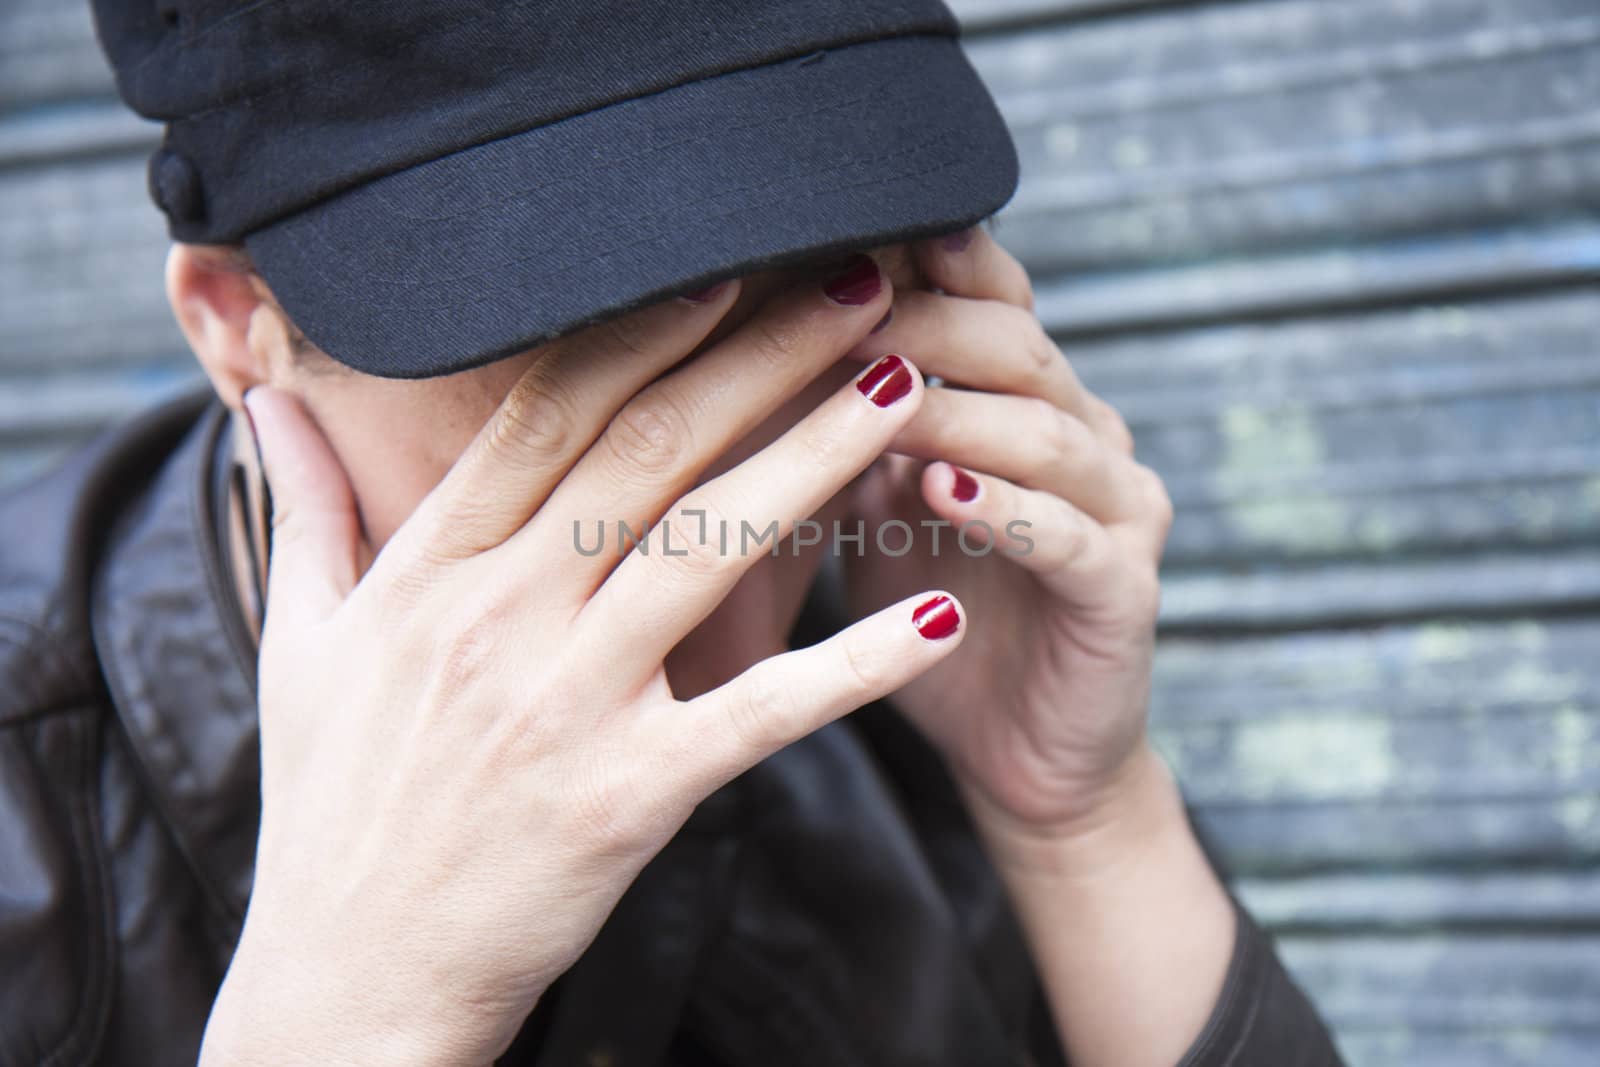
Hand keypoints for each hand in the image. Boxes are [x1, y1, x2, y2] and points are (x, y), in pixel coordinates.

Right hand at [205, 262, 964, 1064]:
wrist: (346, 981)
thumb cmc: (331, 809)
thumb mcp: (297, 647)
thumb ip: (303, 513)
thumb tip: (269, 404)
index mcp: (428, 571)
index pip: (546, 414)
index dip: (645, 328)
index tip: (729, 264)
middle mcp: (495, 617)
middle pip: (647, 452)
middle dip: (760, 356)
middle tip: (855, 283)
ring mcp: (562, 705)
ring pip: (708, 548)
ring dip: (818, 456)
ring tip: (903, 385)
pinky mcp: (622, 798)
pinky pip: (758, 715)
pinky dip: (851, 665)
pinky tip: (931, 615)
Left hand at [840, 229, 1176, 861]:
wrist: (1015, 757)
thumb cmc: (933, 621)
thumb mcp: (878, 510)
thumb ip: (848, 431)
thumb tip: (759, 341)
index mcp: (1027, 404)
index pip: (989, 300)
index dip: (921, 265)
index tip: (832, 240)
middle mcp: (1086, 436)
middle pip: (1016, 345)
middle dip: (924, 322)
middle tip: (838, 309)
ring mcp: (1117, 511)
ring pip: (1044, 431)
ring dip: (958, 408)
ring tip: (880, 391)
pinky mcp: (1124, 588)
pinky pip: (1068, 536)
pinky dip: (1004, 509)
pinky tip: (941, 491)